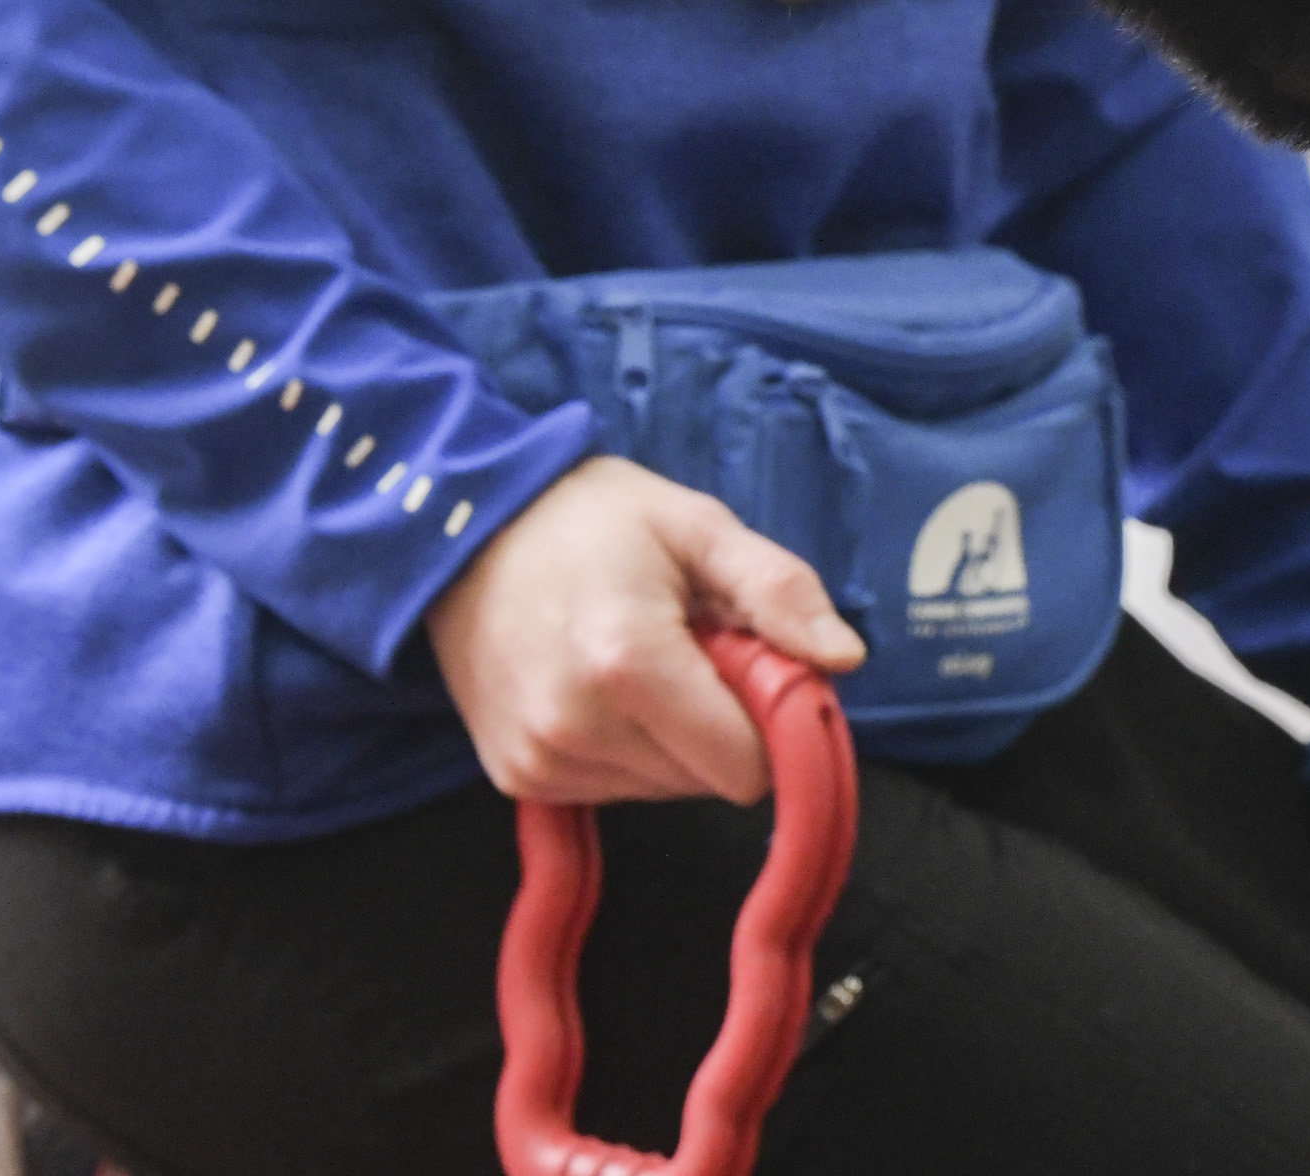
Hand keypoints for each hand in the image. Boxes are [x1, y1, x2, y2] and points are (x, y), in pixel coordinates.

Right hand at [425, 455, 866, 804]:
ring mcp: (538, 760)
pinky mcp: (515, 779)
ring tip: (639, 658)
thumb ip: (780, 591)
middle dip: (721, 722)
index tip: (748, 659)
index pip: (746, 764)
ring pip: (664, 789)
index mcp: (629, 663)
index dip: (769, 717)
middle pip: (708, 780)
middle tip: (688, 646)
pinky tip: (601, 687)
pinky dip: (628, 747)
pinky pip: (614, 789)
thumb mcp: (699, 527)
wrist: (465, 529)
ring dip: (674, 737)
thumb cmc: (593, 519)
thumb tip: (844, 659)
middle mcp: (576, 727)